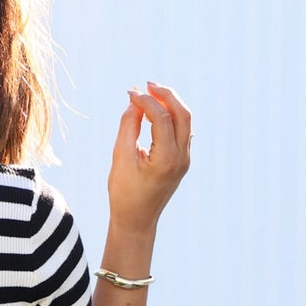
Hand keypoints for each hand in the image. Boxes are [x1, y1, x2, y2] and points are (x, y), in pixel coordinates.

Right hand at [107, 81, 190, 235]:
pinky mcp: (182, 161)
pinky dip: (170, 117)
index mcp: (166, 159)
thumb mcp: (120, 157)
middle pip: (183, 113)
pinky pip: (182, 131)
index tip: (130, 94)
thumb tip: (134, 102)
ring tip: (150, 94)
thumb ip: (128, 126)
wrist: (136, 221)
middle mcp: (181, 158)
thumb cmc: (123, 192)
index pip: (161, 118)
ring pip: (185, 120)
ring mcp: (185, 159)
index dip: (146, 101)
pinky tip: (154, 112)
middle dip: (166, 95)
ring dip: (170, 104)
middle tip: (147, 84)